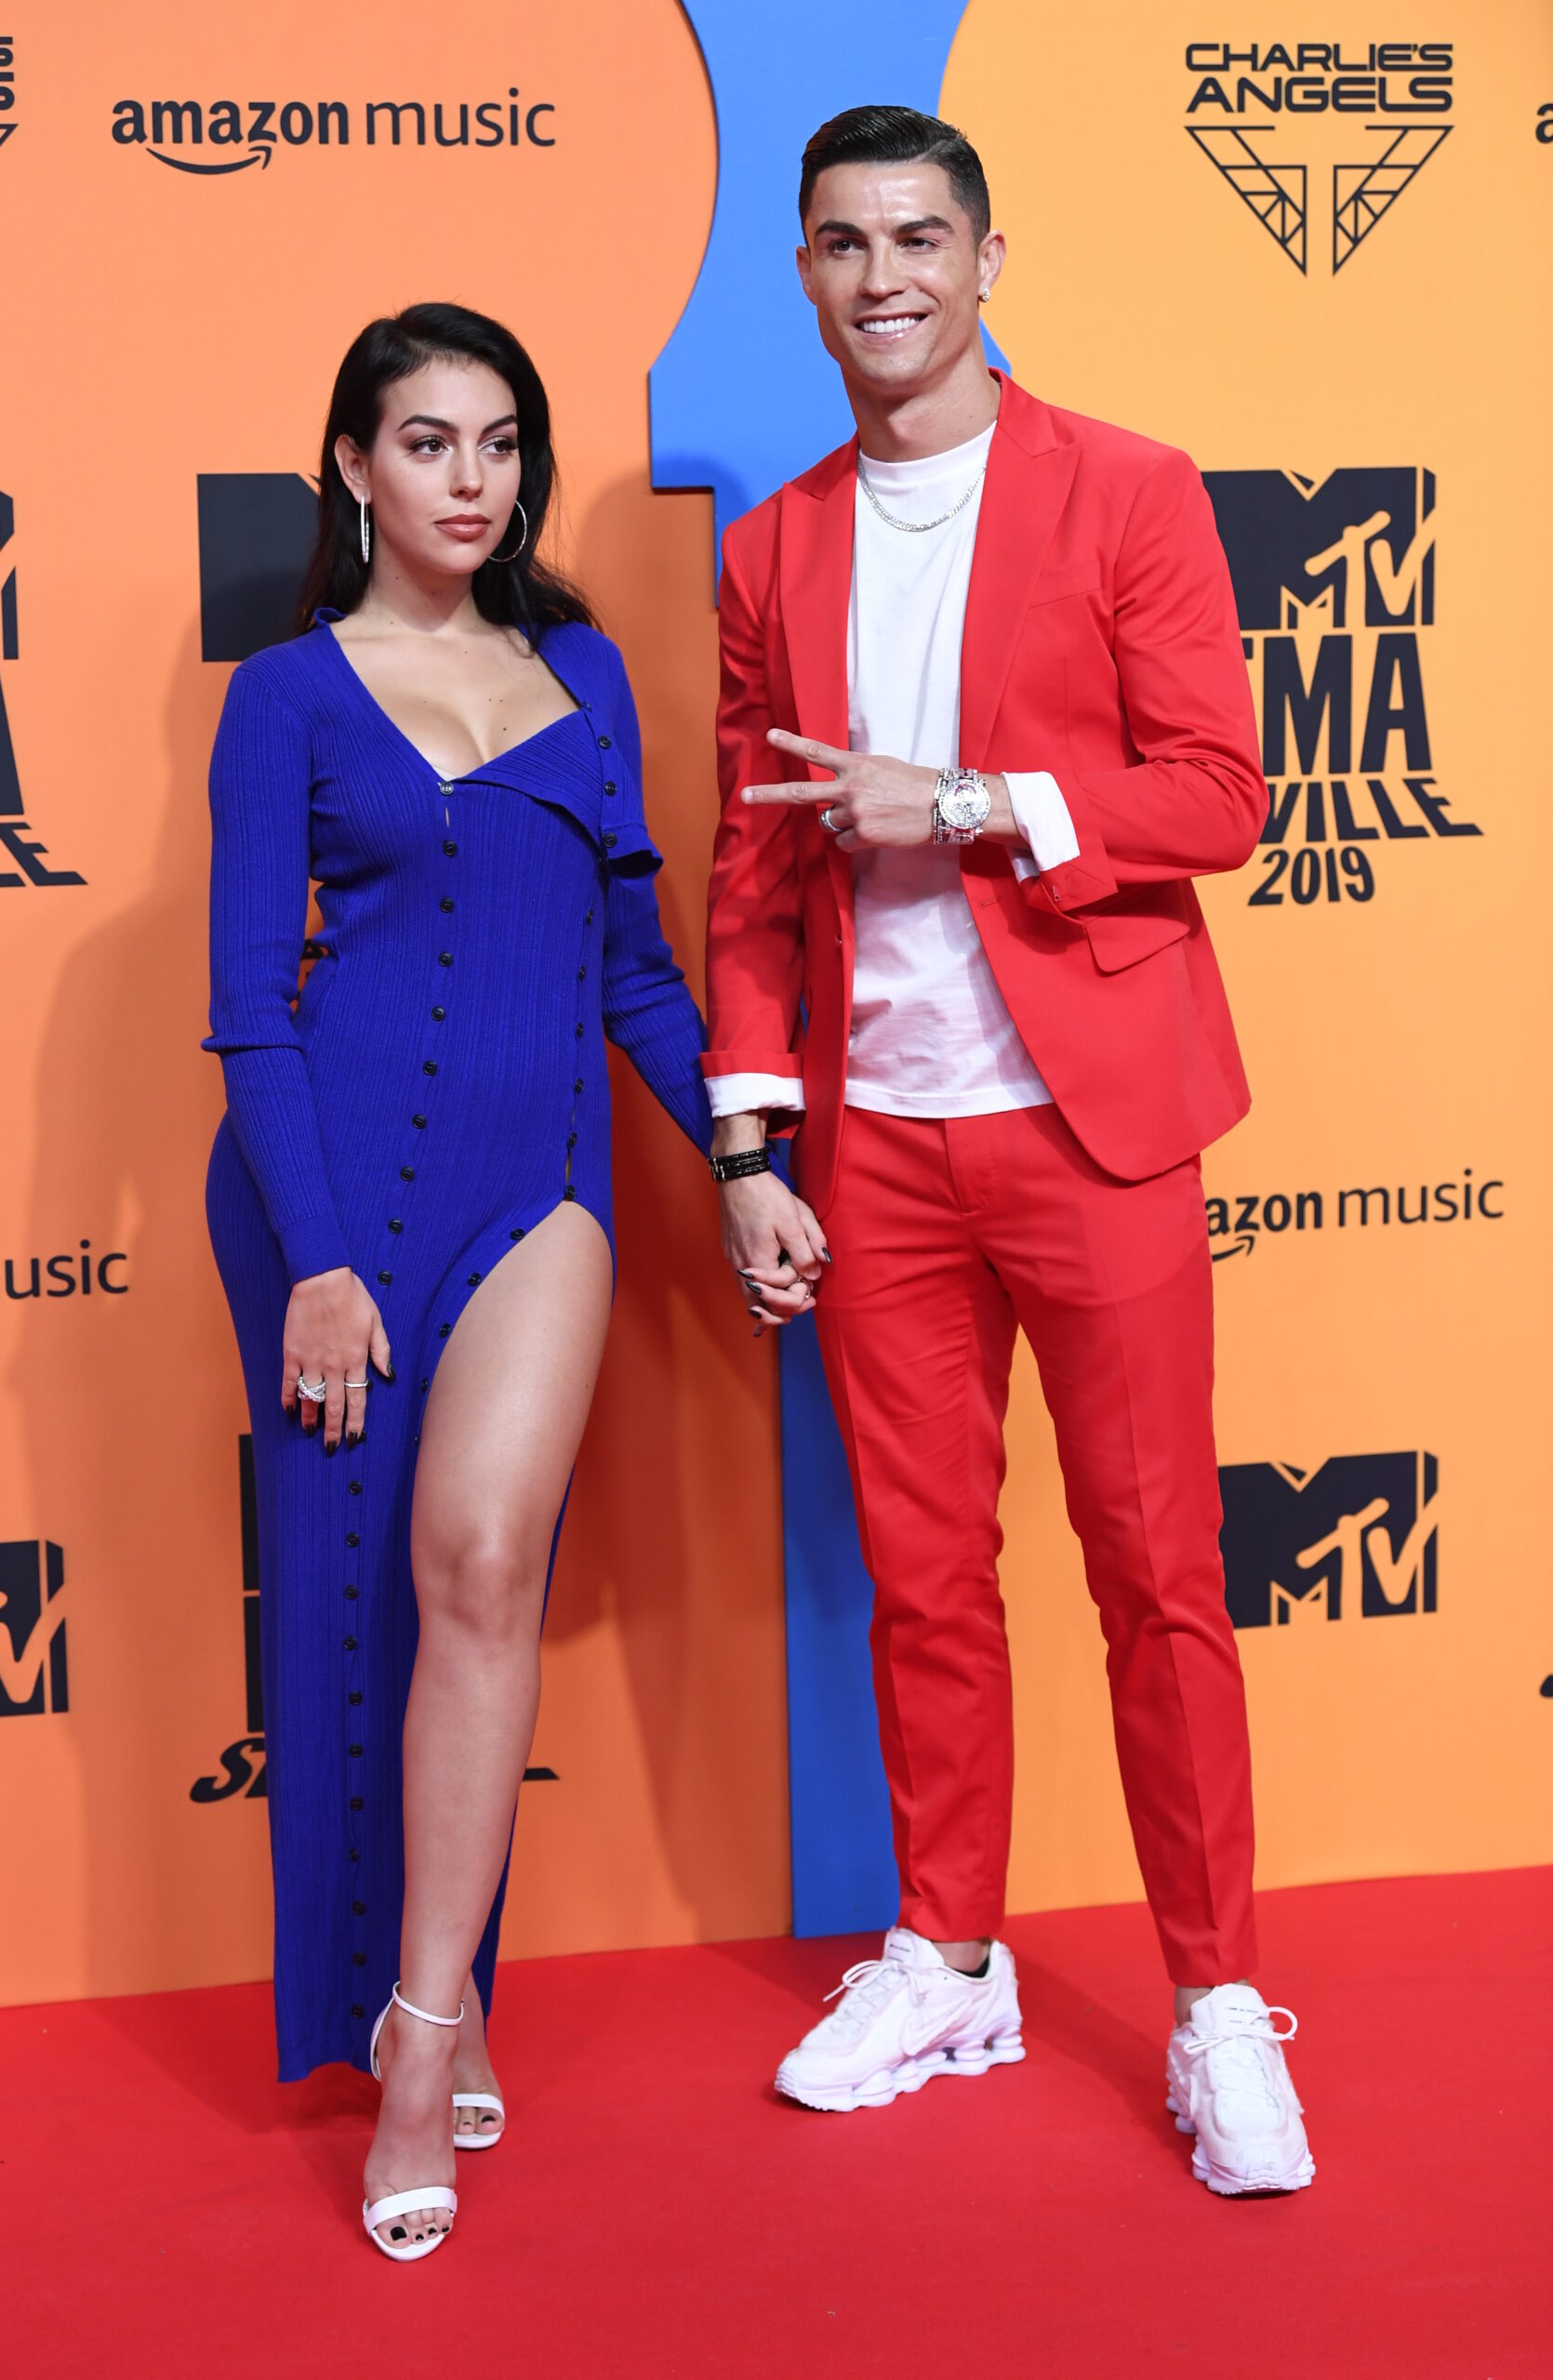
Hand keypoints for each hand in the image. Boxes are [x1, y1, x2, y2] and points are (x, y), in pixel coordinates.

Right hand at [282, 1267, 391, 1449]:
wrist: (322, 1279)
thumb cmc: (352, 1297)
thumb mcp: (375, 1322)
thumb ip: (381, 1350)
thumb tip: (388, 1375)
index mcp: (356, 1359)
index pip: (357, 1399)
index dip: (355, 1422)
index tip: (354, 1438)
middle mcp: (334, 1365)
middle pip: (333, 1405)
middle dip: (333, 1429)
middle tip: (331, 1447)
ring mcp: (311, 1360)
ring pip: (310, 1398)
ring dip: (310, 1418)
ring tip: (311, 1433)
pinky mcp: (292, 1353)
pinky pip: (288, 1382)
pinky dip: (288, 1397)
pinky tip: (289, 1410)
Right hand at [718, 1172, 828, 1334]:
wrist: (738, 1175)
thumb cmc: (767, 1196)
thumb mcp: (794, 1222)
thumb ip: (806, 1252)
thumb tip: (815, 1274)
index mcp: (759, 1262)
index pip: (780, 1296)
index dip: (798, 1296)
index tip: (811, 1291)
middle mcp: (742, 1266)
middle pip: (759, 1305)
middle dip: (783, 1309)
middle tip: (805, 1304)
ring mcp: (733, 1259)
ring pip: (749, 1295)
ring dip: (769, 1302)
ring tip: (789, 1303)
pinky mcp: (730, 1250)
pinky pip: (744, 1281)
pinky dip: (758, 1289)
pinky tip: (768, 1288)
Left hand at [744, 729, 938, 850]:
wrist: (942, 805)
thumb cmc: (914, 783)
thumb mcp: (881, 766)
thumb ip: (854, 773)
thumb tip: (833, 791)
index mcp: (855, 765)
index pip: (816, 751)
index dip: (791, 743)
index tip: (770, 736)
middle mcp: (849, 788)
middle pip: (801, 793)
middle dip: (770, 795)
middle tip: (745, 795)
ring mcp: (854, 813)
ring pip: (828, 823)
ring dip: (843, 822)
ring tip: (872, 816)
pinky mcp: (863, 836)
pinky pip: (844, 843)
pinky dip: (856, 840)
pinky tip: (877, 832)